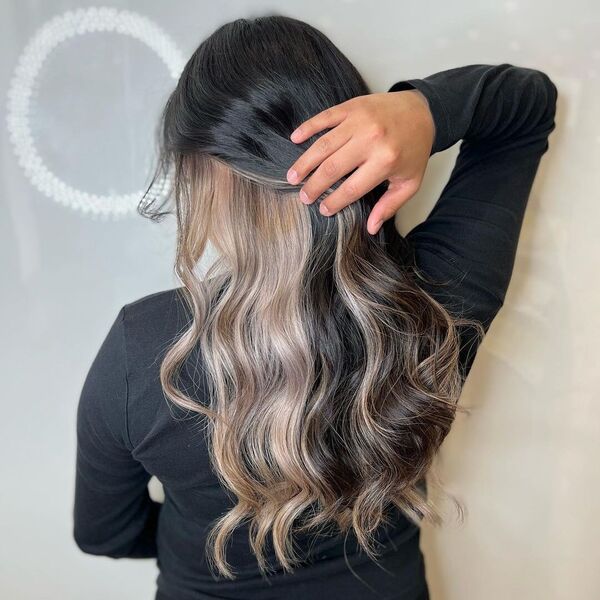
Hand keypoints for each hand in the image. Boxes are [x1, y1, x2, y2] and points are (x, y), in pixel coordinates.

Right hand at [286, 89, 435, 234]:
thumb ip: (390, 206)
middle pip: (332, 168)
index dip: (334, 202)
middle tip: (303, 197)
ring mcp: (360, 121)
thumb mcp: (410, 183)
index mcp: (386, 161)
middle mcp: (371, 140)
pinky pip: (324, 117)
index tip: (323, 210)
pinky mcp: (352, 106)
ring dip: (304, 163)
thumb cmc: (414, 150)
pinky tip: (295, 140)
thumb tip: (371, 228)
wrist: (422, 111)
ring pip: (323, 145)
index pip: (351, 188)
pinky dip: (307, 128)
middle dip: (314, 186)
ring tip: (292, 177)